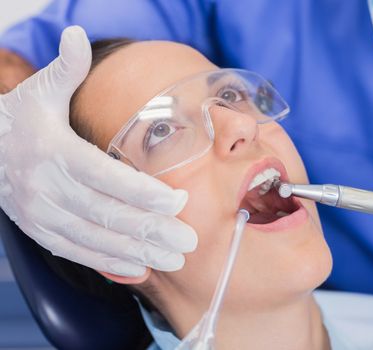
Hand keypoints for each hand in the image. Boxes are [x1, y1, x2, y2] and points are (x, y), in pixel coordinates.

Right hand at [0, 26, 196, 276]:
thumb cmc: (22, 119)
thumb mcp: (40, 92)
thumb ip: (65, 70)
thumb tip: (76, 34)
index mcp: (55, 152)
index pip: (107, 177)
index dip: (145, 192)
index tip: (180, 201)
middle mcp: (48, 188)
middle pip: (108, 214)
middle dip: (152, 229)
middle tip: (189, 241)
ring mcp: (43, 215)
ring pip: (97, 239)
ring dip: (138, 252)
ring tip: (174, 259)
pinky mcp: (42, 231)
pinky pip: (78, 252)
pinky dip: (110, 263)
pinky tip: (139, 269)